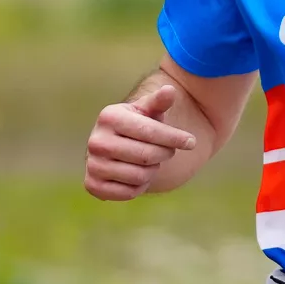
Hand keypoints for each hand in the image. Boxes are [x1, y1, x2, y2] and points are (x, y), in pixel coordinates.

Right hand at [84, 82, 194, 200]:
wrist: (114, 146)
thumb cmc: (137, 125)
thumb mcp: (148, 110)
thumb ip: (159, 101)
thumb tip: (170, 90)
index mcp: (109, 117)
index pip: (150, 131)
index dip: (175, 138)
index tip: (192, 142)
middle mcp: (96, 141)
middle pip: (147, 156)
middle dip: (164, 154)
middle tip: (166, 151)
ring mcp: (93, 164)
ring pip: (140, 176)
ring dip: (152, 170)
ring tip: (149, 161)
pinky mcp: (93, 185)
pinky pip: (129, 192)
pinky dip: (140, 186)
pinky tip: (137, 175)